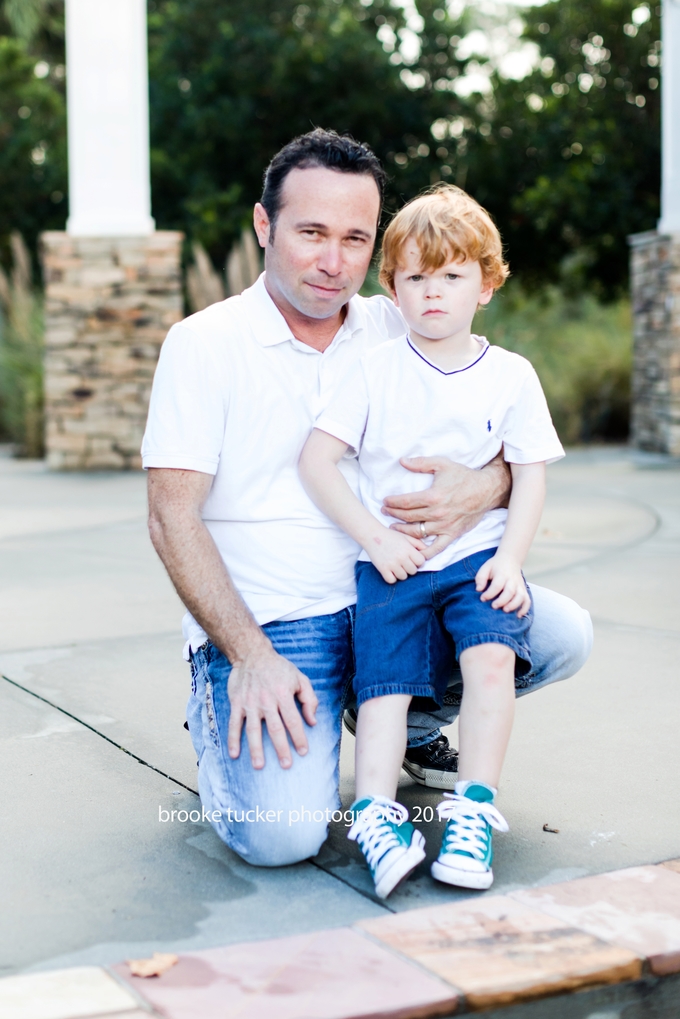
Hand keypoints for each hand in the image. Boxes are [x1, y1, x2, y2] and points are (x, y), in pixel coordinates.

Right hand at [227, 646, 317, 769]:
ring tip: (259, 765)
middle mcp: (267, 701)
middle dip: (281, 748)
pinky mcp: (237, 703)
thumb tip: (312, 721)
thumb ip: (309, 699)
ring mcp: (250, 703)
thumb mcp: (300, 678)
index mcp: (283, 695)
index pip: (293, 721)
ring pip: (253, 730)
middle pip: (275, 729)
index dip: (299, 737)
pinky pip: (234, 724)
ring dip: (256, 749)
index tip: (303, 752)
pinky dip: (233, 739)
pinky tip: (234, 753)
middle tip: (286, 764)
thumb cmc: (278, 668)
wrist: (252, 654)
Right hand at [364, 526, 425, 583]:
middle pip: (413, 571)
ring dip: (401, 573)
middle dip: (410, 567)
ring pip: (403, 577)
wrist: (372, 534)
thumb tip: (427, 552)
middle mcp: (401, 557)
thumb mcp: (406, 537)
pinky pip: (392, 580)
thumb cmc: (390, 536)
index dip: (418, 561)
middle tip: (403, 562)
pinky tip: (390, 571)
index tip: (412, 558)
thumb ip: (418, 544)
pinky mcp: (383, 569)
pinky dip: (392, 577)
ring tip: (396, 566)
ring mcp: (392, 564)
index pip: (421, 562)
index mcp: (408, 549)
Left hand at [382, 455, 509, 560]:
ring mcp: (445, 525)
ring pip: (417, 533)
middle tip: (385, 512)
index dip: (392, 502)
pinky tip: (415, 552)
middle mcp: (437, 513)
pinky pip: (436, 547)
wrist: (486, 490)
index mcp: (433, 496)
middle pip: (408, 517)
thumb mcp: (442, 464)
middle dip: (393, 514)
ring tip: (394, 528)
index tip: (385, 501)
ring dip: (403, 531)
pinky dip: (425, 552)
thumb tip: (402, 461)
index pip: (406, 502)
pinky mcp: (452, 534)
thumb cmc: (463, 476)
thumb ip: (420, 463)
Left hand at [475, 552, 530, 615]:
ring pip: (520, 596)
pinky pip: (527, 600)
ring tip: (505, 610)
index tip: (482, 598)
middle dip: (502, 600)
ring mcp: (520, 586)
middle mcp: (512, 580)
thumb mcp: (486, 567)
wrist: (510, 559)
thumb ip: (481, 578)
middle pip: (510, 591)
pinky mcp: (524, 590)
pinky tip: (518, 615)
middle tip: (493, 606)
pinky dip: (524, 609)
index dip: (490, 593)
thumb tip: (478, 589)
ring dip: (514, 605)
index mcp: (502, 574)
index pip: (497, 585)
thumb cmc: (495, 566)